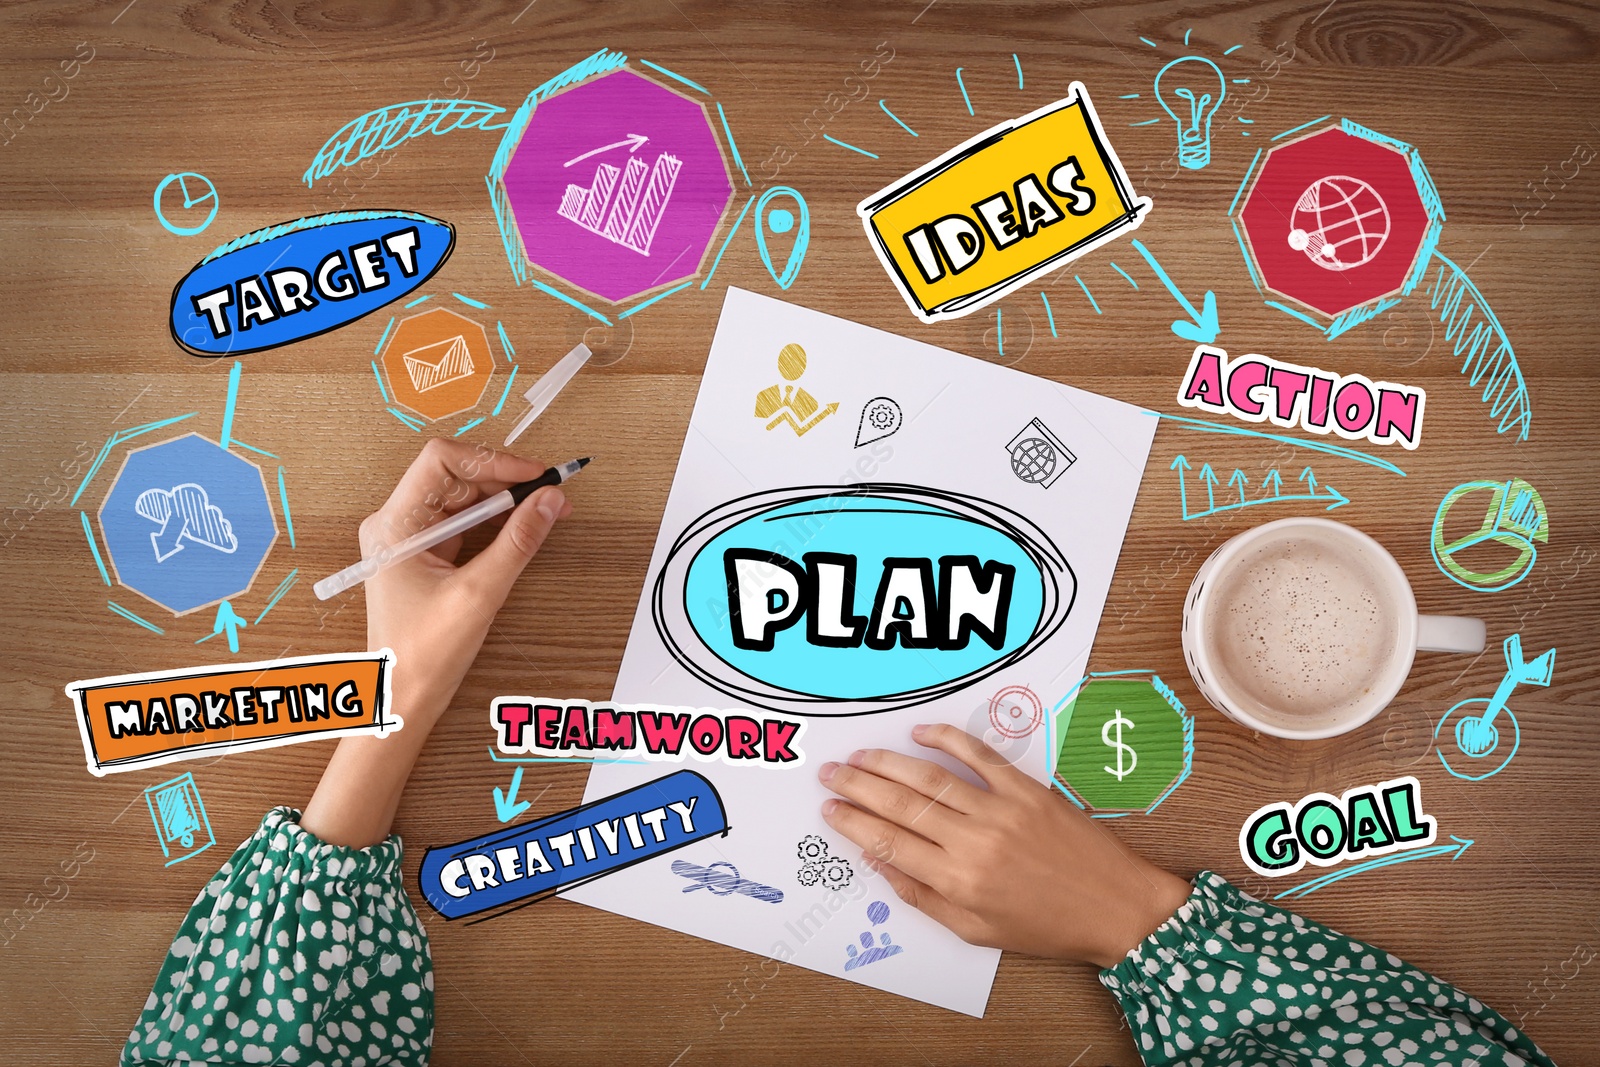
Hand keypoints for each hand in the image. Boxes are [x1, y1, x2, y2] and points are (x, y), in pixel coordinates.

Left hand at [359, 438, 571, 715]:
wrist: (402, 698)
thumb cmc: (421, 655)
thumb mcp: (478, 594)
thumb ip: (517, 543)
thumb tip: (548, 502)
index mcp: (394, 526)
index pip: (441, 462)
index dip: (491, 461)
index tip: (533, 475)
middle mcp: (398, 524)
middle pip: (457, 476)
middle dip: (506, 480)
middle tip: (551, 493)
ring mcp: (412, 539)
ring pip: (465, 498)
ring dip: (506, 500)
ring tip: (546, 509)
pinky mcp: (428, 555)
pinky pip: (467, 522)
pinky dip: (498, 520)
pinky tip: (524, 527)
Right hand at [818, 724, 1190, 967]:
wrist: (1115, 907)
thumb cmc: (1047, 926)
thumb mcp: (976, 931)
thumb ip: (922, 896)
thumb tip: (879, 862)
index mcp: (958, 882)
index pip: (888, 843)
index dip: (852, 823)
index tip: (830, 808)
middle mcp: (974, 842)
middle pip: (899, 805)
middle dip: (857, 786)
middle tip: (829, 773)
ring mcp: (1001, 810)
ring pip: (929, 778)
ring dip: (887, 763)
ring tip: (859, 755)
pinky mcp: (1026, 789)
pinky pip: (978, 755)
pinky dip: (947, 738)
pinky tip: (920, 731)